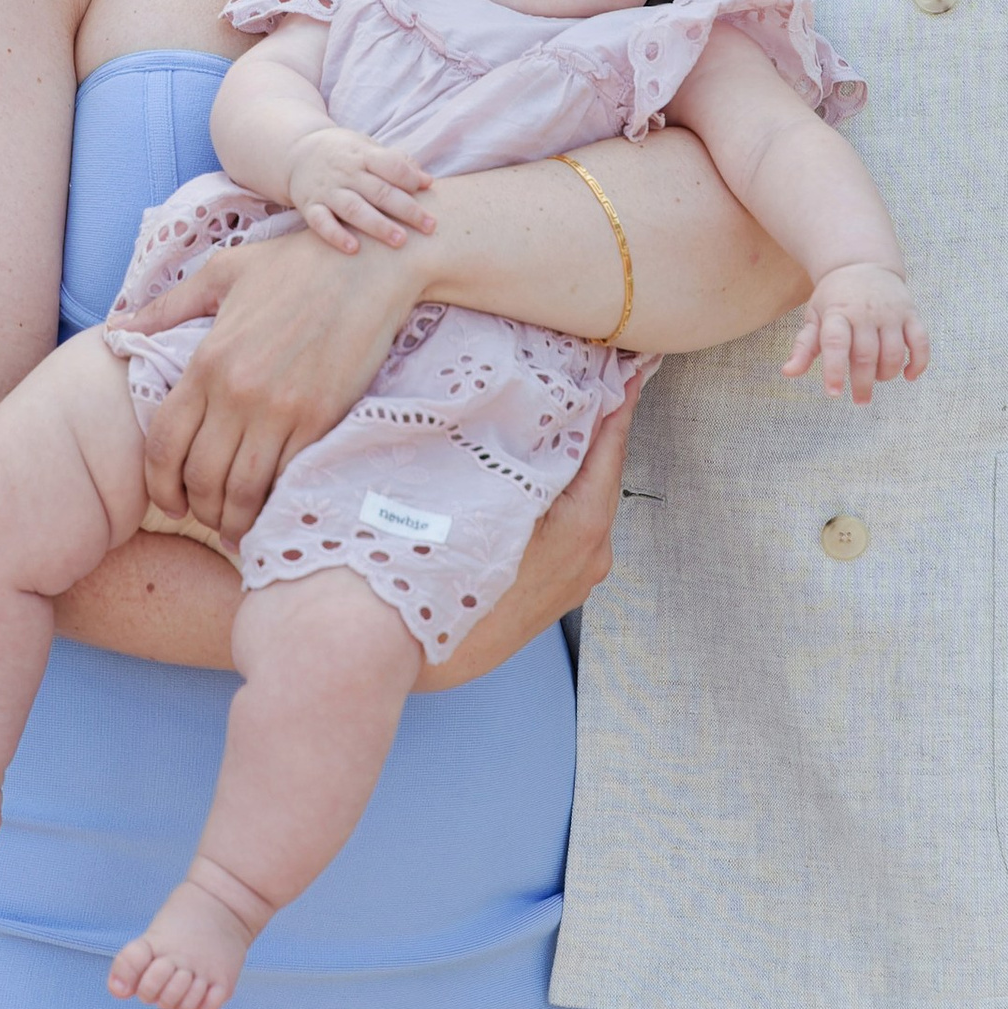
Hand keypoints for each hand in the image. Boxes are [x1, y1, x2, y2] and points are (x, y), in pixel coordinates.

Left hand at [137, 225, 427, 539]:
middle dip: (197, 509)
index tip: (168, 502)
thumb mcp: (224, 272)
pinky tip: (271, 509)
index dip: (158, 485)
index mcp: (207, 361)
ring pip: (242, 489)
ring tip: (235, 525)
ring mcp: (281, 410)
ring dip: (234, 518)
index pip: (164, 443)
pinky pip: (287, 477)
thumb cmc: (296, 265)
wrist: (370, 266)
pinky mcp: (321, 419)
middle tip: (204, 516)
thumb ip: (168, 306)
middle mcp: (238, 392)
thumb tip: (118, 327)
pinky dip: (274, 502)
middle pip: (201, 477)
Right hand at [286, 128, 436, 255]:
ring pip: (354, 208)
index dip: (408, 177)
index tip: (426, 190)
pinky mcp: (310, 206)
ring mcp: (327, 190)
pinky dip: (335, 235)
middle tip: (429, 226)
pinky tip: (353, 248)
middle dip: (406, 209)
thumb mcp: (368, 148)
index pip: (390, 165)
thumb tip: (428, 181)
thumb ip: (397, 163)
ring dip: (377, 225)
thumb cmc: (344, 154)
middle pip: (379, 191)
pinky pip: (321, 222)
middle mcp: (346, 173)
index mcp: (363, 155)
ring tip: (400, 241)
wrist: (295, 152)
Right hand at [421, 383, 641, 685]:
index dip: (613, 398)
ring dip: (558, 467)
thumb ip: (516, 443)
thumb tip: (529, 404)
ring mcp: (571, 581)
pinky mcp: (547, 599)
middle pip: (594, 474)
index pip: (610, 443)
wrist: (385, 645)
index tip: (622, 363)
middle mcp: (589, 555)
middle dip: (582, 429)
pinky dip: (545, 501)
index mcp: (583, 525)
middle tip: (572, 378)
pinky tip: (512, 482)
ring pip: (575, 504)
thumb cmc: (427, 563)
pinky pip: (558, 533)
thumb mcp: (476, 488)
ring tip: (535, 423)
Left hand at [780, 260, 928, 401]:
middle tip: (860, 400)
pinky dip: (918, 363)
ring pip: (894, 352)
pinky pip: (920, 342)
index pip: (836, 344)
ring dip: (887, 374)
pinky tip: (908, 375)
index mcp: (837, 312)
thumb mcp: (815, 316)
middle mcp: (865, 312)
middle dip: (863, 383)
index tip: (833, 393)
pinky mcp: (911, 313)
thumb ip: (804, 346)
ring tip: (877, 380)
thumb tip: (788, 372)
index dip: (835, 370)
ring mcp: (891, 312)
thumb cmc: (834, 297)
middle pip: (866, 354)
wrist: (862, 263)